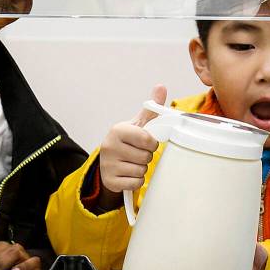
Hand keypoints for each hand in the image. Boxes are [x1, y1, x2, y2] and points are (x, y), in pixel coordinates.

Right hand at [96, 84, 167, 209]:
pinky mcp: (110, 181)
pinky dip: (135, 181)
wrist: (108, 162)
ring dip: (141, 169)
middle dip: (146, 157)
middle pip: (146, 157)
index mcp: (118, 130)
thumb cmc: (127, 142)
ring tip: (132, 163)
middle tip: (138, 154)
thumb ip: (151, 108)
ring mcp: (108, 165)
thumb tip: (161, 87)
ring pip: (141, 171)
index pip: (148, 139)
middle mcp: (109, 146)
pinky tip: (128, 174)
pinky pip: (135, 183)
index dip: (152, 143)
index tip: (147, 142)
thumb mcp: (138, 124)